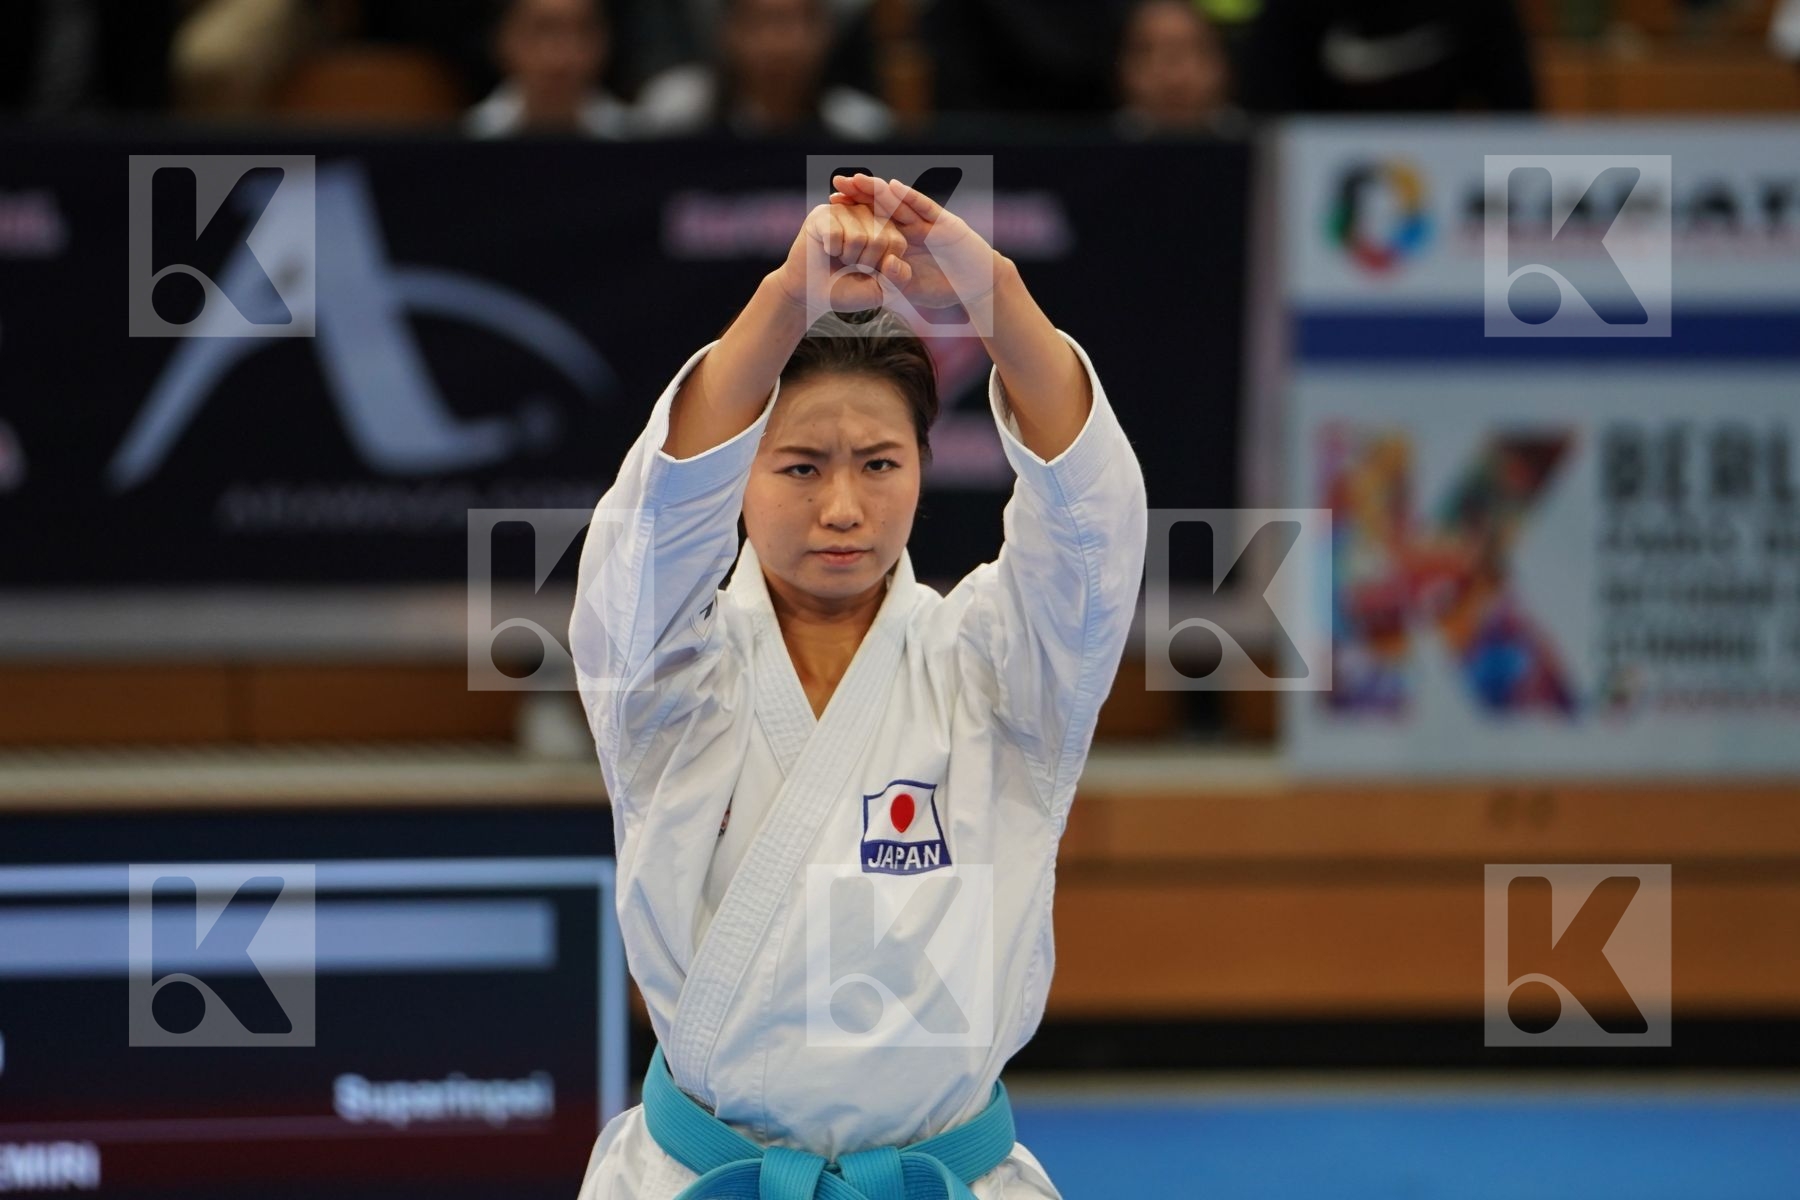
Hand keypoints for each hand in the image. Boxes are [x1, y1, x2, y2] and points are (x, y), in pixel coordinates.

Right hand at [770, 192, 910, 316]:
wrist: (812, 293)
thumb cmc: (847, 289)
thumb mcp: (880, 292)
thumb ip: (897, 280)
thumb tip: (893, 261)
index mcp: (887, 228)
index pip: (897, 243)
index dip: (882, 267)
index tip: (869, 271)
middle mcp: (869, 214)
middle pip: (879, 239)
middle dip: (863, 263)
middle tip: (851, 264)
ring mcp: (846, 210)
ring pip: (857, 237)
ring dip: (846, 257)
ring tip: (840, 256)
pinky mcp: (823, 214)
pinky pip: (835, 233)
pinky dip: (831, 250)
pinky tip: (827, 249)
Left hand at [828, 173, 998, 310]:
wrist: (978, 286)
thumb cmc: (945, 288)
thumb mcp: (912, 288)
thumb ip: (896, 279)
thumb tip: (883, 266)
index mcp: (900, 241)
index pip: (872, 221)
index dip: (853, 211)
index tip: (831, 202)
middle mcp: (911, 227)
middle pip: (881, 206)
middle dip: (860, 193)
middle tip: (837, 182)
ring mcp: (928, 223)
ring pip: (900, 203)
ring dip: (879, 191)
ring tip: (858, 179)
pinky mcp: (946, 223)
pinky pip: (926, 208)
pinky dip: (910, 198)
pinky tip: (893, 187)